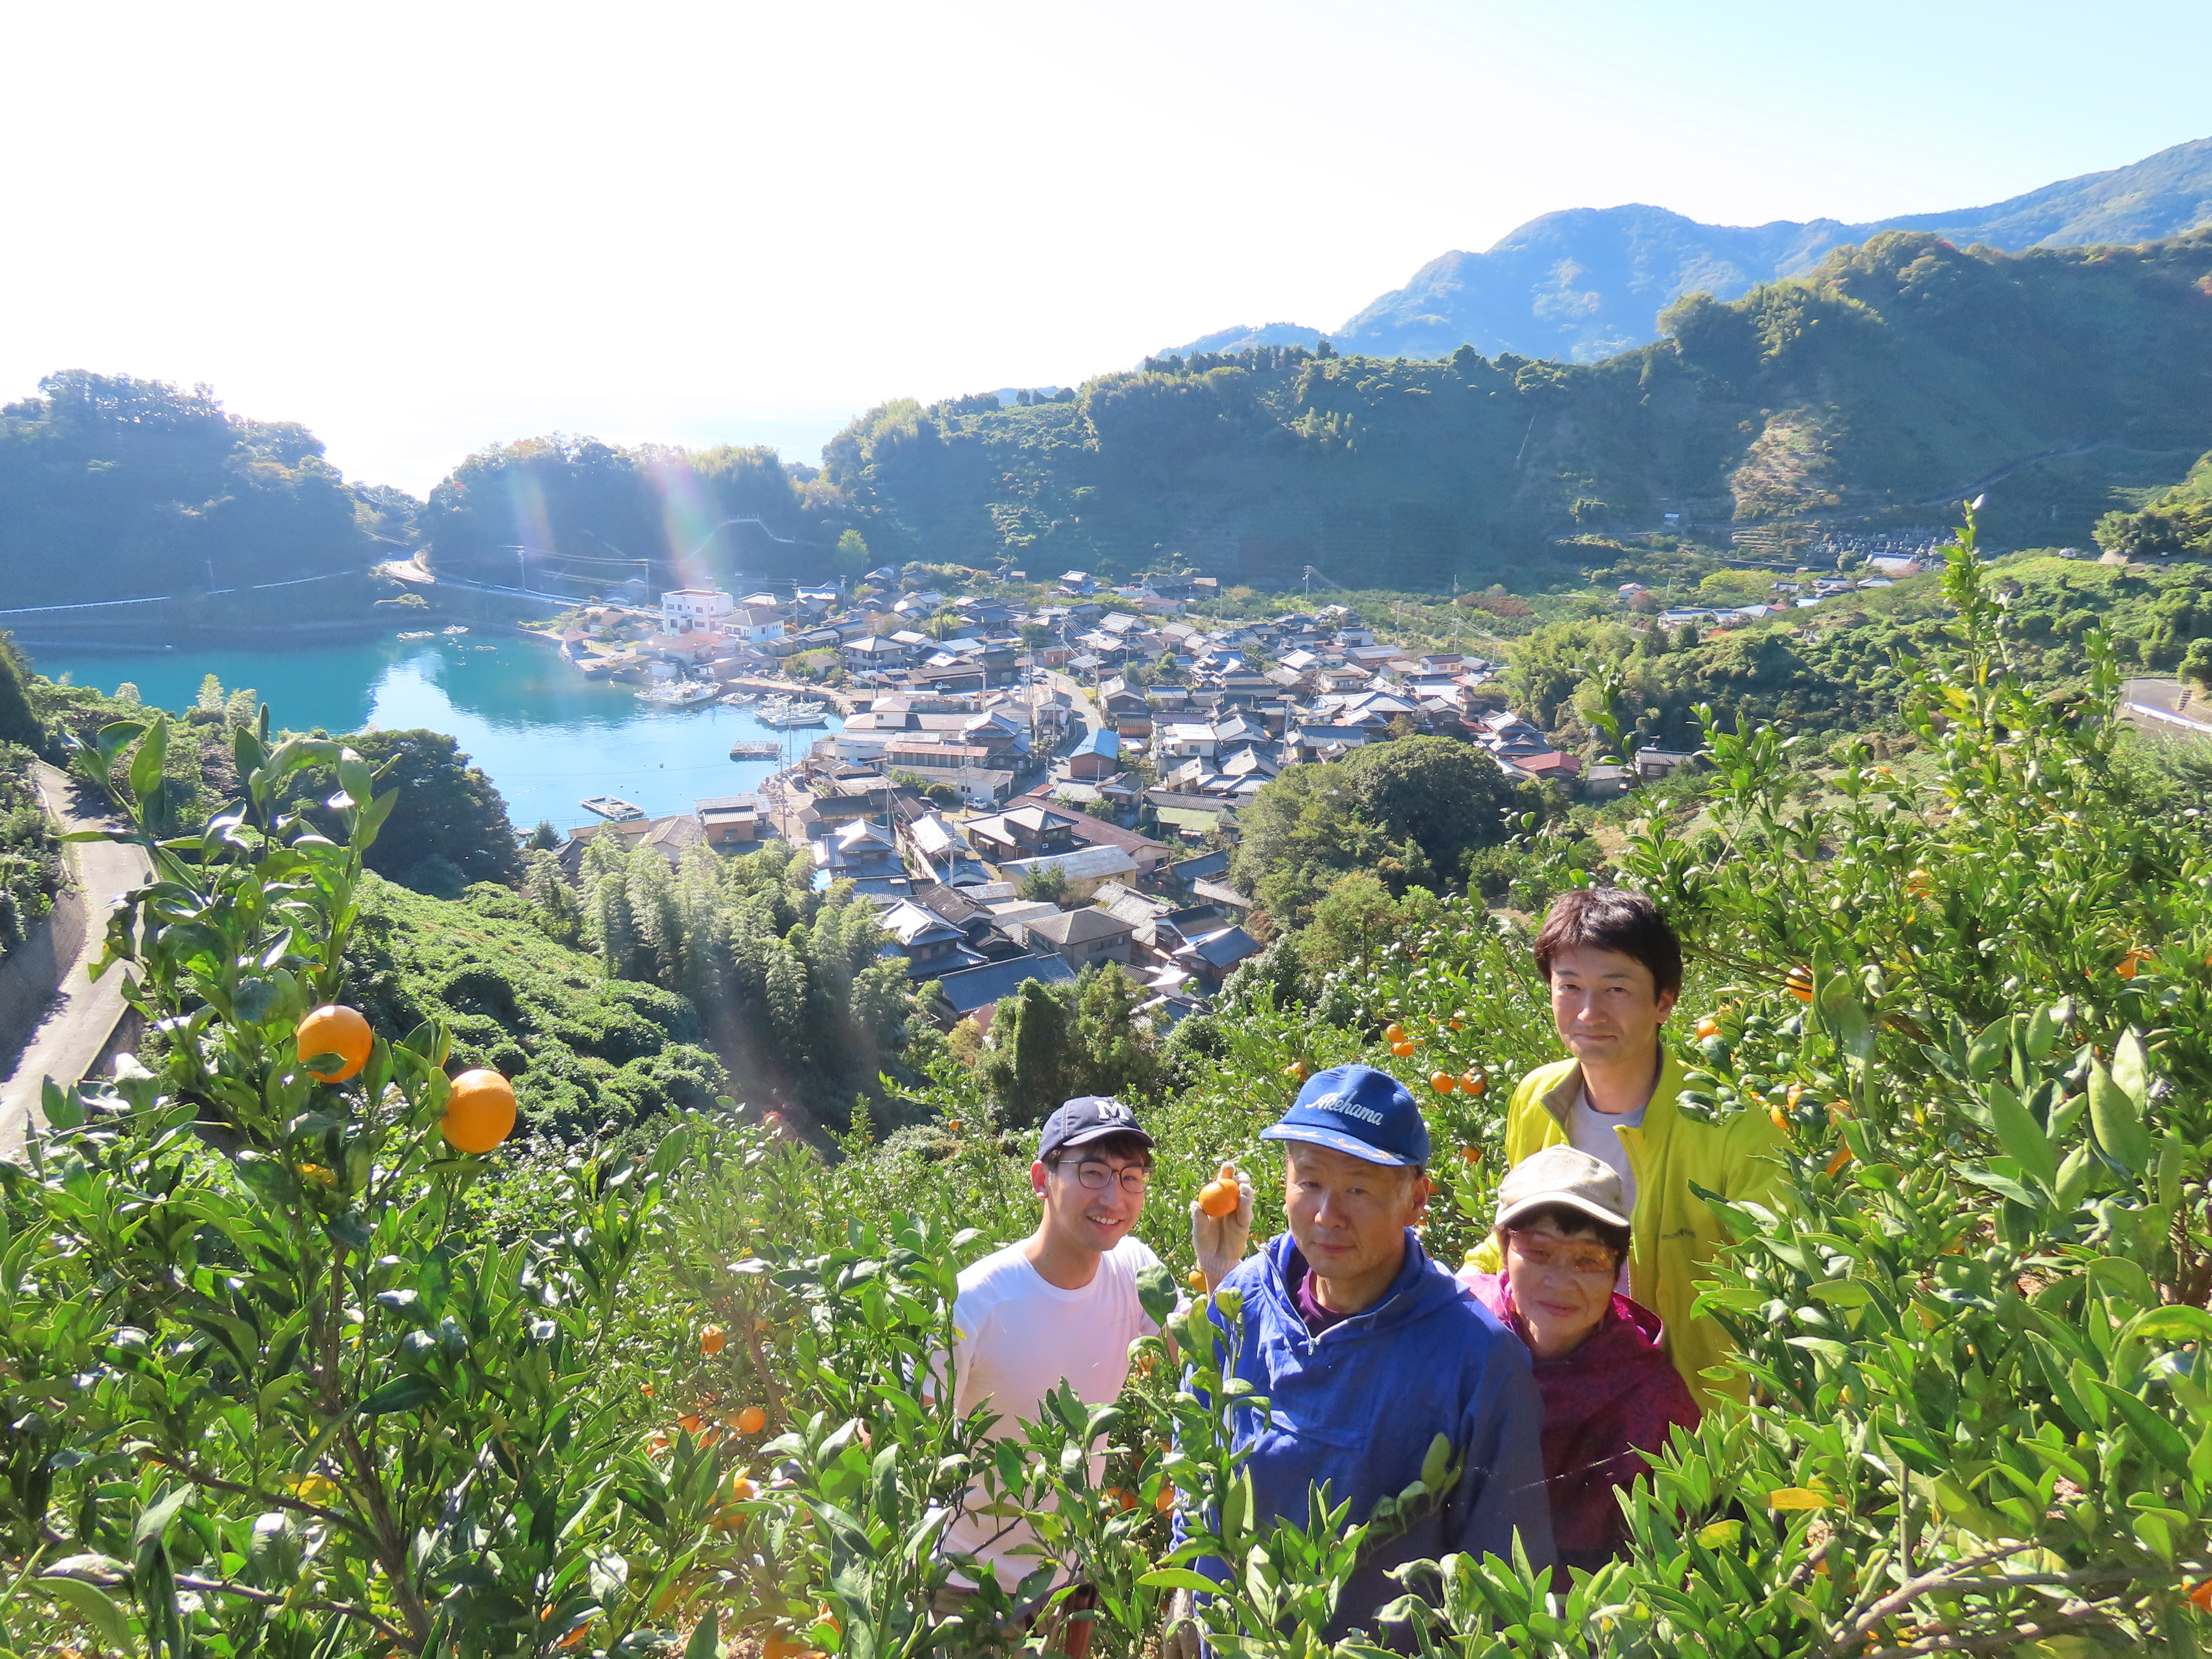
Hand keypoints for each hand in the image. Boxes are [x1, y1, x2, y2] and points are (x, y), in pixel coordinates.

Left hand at [1190, 1162, 1252, 1290]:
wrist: (1214, 1260)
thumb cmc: (1204, 1241)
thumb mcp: (1198, 1229)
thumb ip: (1198, 1217)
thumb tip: (1195, 1205)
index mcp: (1218, 1200)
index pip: (1223, 1183)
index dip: (1227, 1173)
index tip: (1228, 1166)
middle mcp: (1231, 1204)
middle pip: (1239, 1187)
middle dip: (1241, 1178)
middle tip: (1238, 1176)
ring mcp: (1239, 1213)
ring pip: (1246, 1197)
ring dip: (1246, 1190)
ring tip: (1243, 1186)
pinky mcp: (1245, 1224)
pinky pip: (1246, 1213)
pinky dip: (1246, 1205)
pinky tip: (1244, 1198)